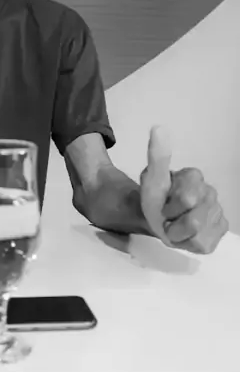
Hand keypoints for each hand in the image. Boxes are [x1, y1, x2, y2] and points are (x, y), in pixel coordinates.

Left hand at [140, 126, 227, 253]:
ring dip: (179, 234)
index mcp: (194, 177)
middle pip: (193, 221)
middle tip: (166, 216)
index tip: (162, 203)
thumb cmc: (155, 197)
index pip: (186, 200)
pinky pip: (203, 244)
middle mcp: (210, 192)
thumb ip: (157, 155)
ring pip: (198, 235)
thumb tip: (158, 128)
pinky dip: (188, 243)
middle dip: (173, 223)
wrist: (156, 215)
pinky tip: (184, 233)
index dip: (168, 207)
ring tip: (174, 224)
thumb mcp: (152, 178)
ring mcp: (218, 211)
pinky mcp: (220, 229)